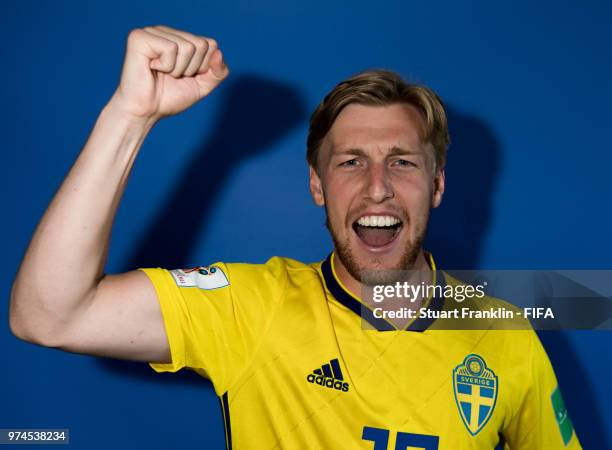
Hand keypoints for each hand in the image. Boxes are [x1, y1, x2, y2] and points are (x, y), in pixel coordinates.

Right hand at [110, 25, 228, 120]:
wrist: (146, 112)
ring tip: (161, 73)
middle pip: (201, 44)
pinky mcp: (140, 37)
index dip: (203, 67)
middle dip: (191, 68)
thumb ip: (218, 72)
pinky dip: (166, 65)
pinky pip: (171, 48)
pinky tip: (152, 68)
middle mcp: (166, 32)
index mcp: (180, 38)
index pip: (210, 44)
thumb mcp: (202, 86)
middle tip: (172, 76)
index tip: (185, 76)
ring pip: (188, 46)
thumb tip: (218, 51)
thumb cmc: (169, 98)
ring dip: (178, 69)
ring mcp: (152, 32)